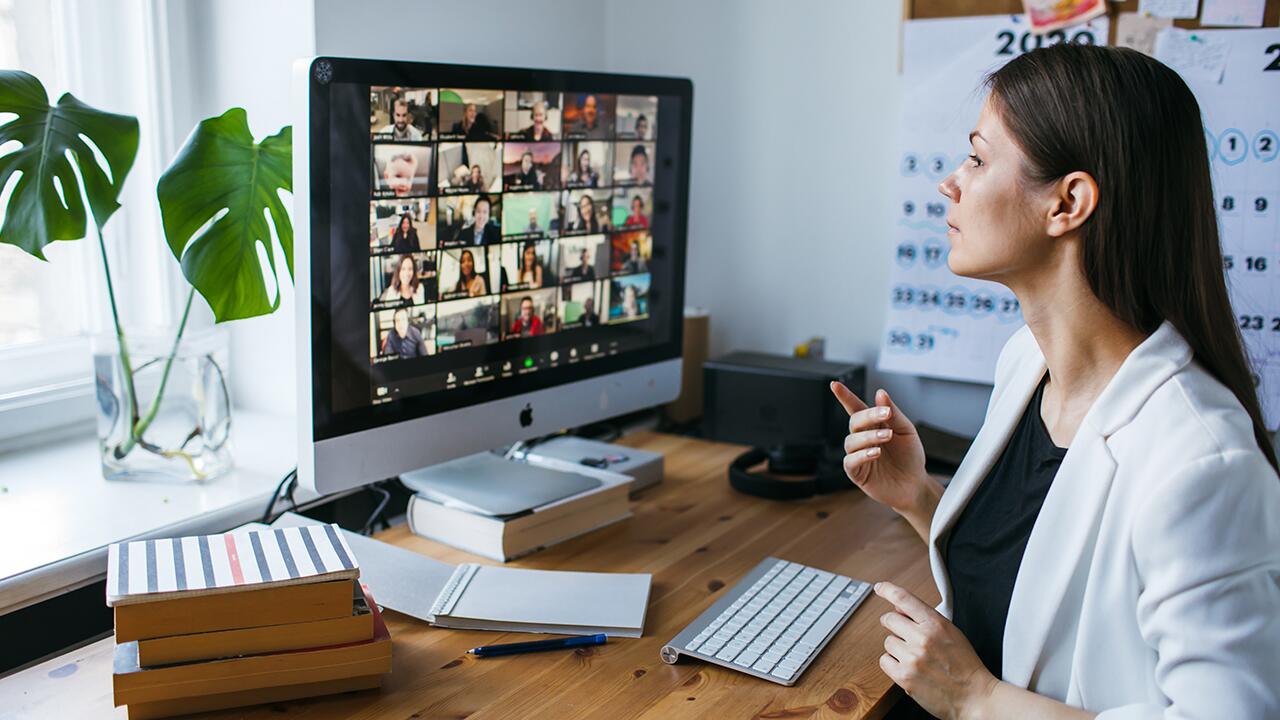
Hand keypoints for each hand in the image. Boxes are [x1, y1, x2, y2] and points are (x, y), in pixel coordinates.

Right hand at [829, 383, 929, 513]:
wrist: (915, 484)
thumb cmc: (910, 456)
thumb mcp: (906, 430)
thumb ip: (892, 413)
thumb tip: (880, 393)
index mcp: (873, 425)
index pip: (856, 407)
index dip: (844, 396)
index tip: (835, 384)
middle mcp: (863, 438)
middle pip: (854, 422)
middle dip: (868, 416)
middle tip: (885, 416)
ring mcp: (858, 455)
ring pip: (851, 441)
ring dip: (868, 437)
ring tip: (886, 438)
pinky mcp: (857, 473)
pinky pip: (850, 461)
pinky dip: (861, 455)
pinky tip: (875, 453)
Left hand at [875, 581, 997, 719]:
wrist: (974, 696)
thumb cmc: (965, 666)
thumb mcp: (952, 633)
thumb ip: (926, 619)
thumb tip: (899, 608)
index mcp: (936, 624)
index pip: (905, 599)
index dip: (888, 590)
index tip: (880, 588)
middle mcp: (922, 638)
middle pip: (889, 619)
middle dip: (893, 625)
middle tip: (903, 634)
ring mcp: (912, 658)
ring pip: (887, 642)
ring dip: (897, 648)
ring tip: (915, 657)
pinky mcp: (904, 677)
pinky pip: (884, 661)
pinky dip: (893, 664)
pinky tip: (908, 668)